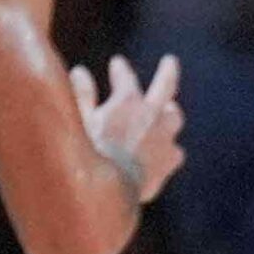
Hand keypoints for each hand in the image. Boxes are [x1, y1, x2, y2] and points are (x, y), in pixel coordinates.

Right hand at [74, 54, 183, 205]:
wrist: (108, 192)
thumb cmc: (86, 155)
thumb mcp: (78, 121)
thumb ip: (81, 95)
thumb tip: (79, 71)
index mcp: (128, 101)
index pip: (125, 76)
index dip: (120, 69)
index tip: (118, 63)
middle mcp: (151, 115)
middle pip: (166, 85)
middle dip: (167, 71)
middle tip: (170, 61)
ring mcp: (163, 139)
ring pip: (174, 118)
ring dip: (170, 113)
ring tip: (170, 112)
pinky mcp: (167, 163)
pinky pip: (175, 154)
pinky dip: (169, 151)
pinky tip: (167, 155)